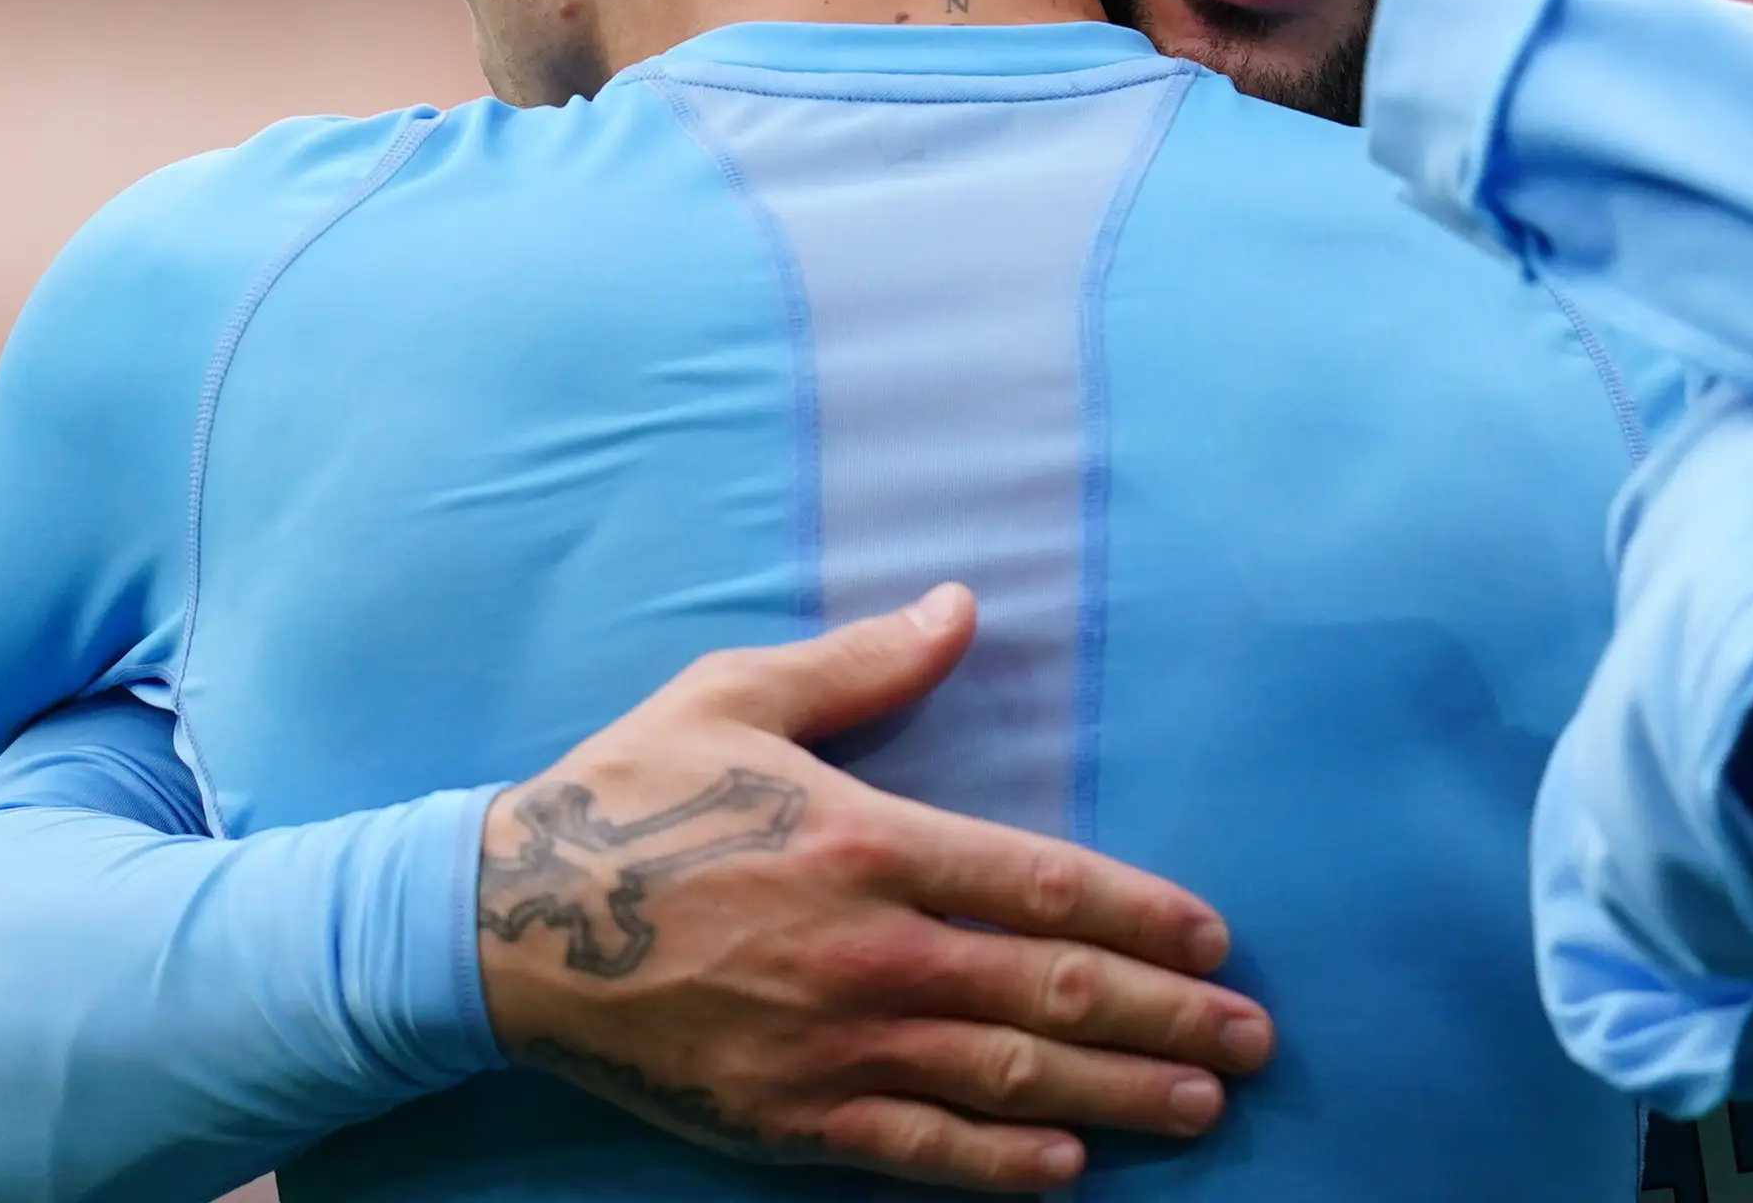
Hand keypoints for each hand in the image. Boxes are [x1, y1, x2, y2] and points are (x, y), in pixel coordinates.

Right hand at [474, 583, 1271, 1191]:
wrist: (499, 927)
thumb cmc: (623, 796)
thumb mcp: (737, 697)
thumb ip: (863, 663)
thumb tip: (961, 605)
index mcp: (866, 843)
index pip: (1044, 886)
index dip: (1144, 917)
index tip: (1218, 940)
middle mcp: (865, 951)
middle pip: (1051, 995)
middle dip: (1168, 1019)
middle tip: (1253, 1042)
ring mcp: (827, 1045)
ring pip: (1004, 1082)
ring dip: (1117, 1096)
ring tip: (1200, 1107)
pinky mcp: (784, 1115)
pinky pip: (914, 1152)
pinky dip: (997, 1166)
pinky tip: (1066, 1167)